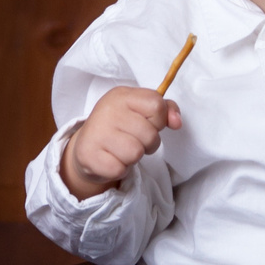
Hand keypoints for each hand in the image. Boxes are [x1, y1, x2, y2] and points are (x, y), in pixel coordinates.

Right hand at [61, 87, 180, 198]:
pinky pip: (120, 169)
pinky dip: (120, 169)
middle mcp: (107, 110)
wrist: (86, 145)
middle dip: (147, 143)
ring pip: (136, 153)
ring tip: (121, 150)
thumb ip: (164, 110)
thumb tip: (177, 122)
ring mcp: (97, 133)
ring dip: (133, 158)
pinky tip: (111, 159)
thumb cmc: (119, 127)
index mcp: (121, 95)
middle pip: (150, 134)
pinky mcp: (89, 155)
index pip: (156, 105)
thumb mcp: (140, 110)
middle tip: (132, 140)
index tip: (146, 123)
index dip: (158, 120)